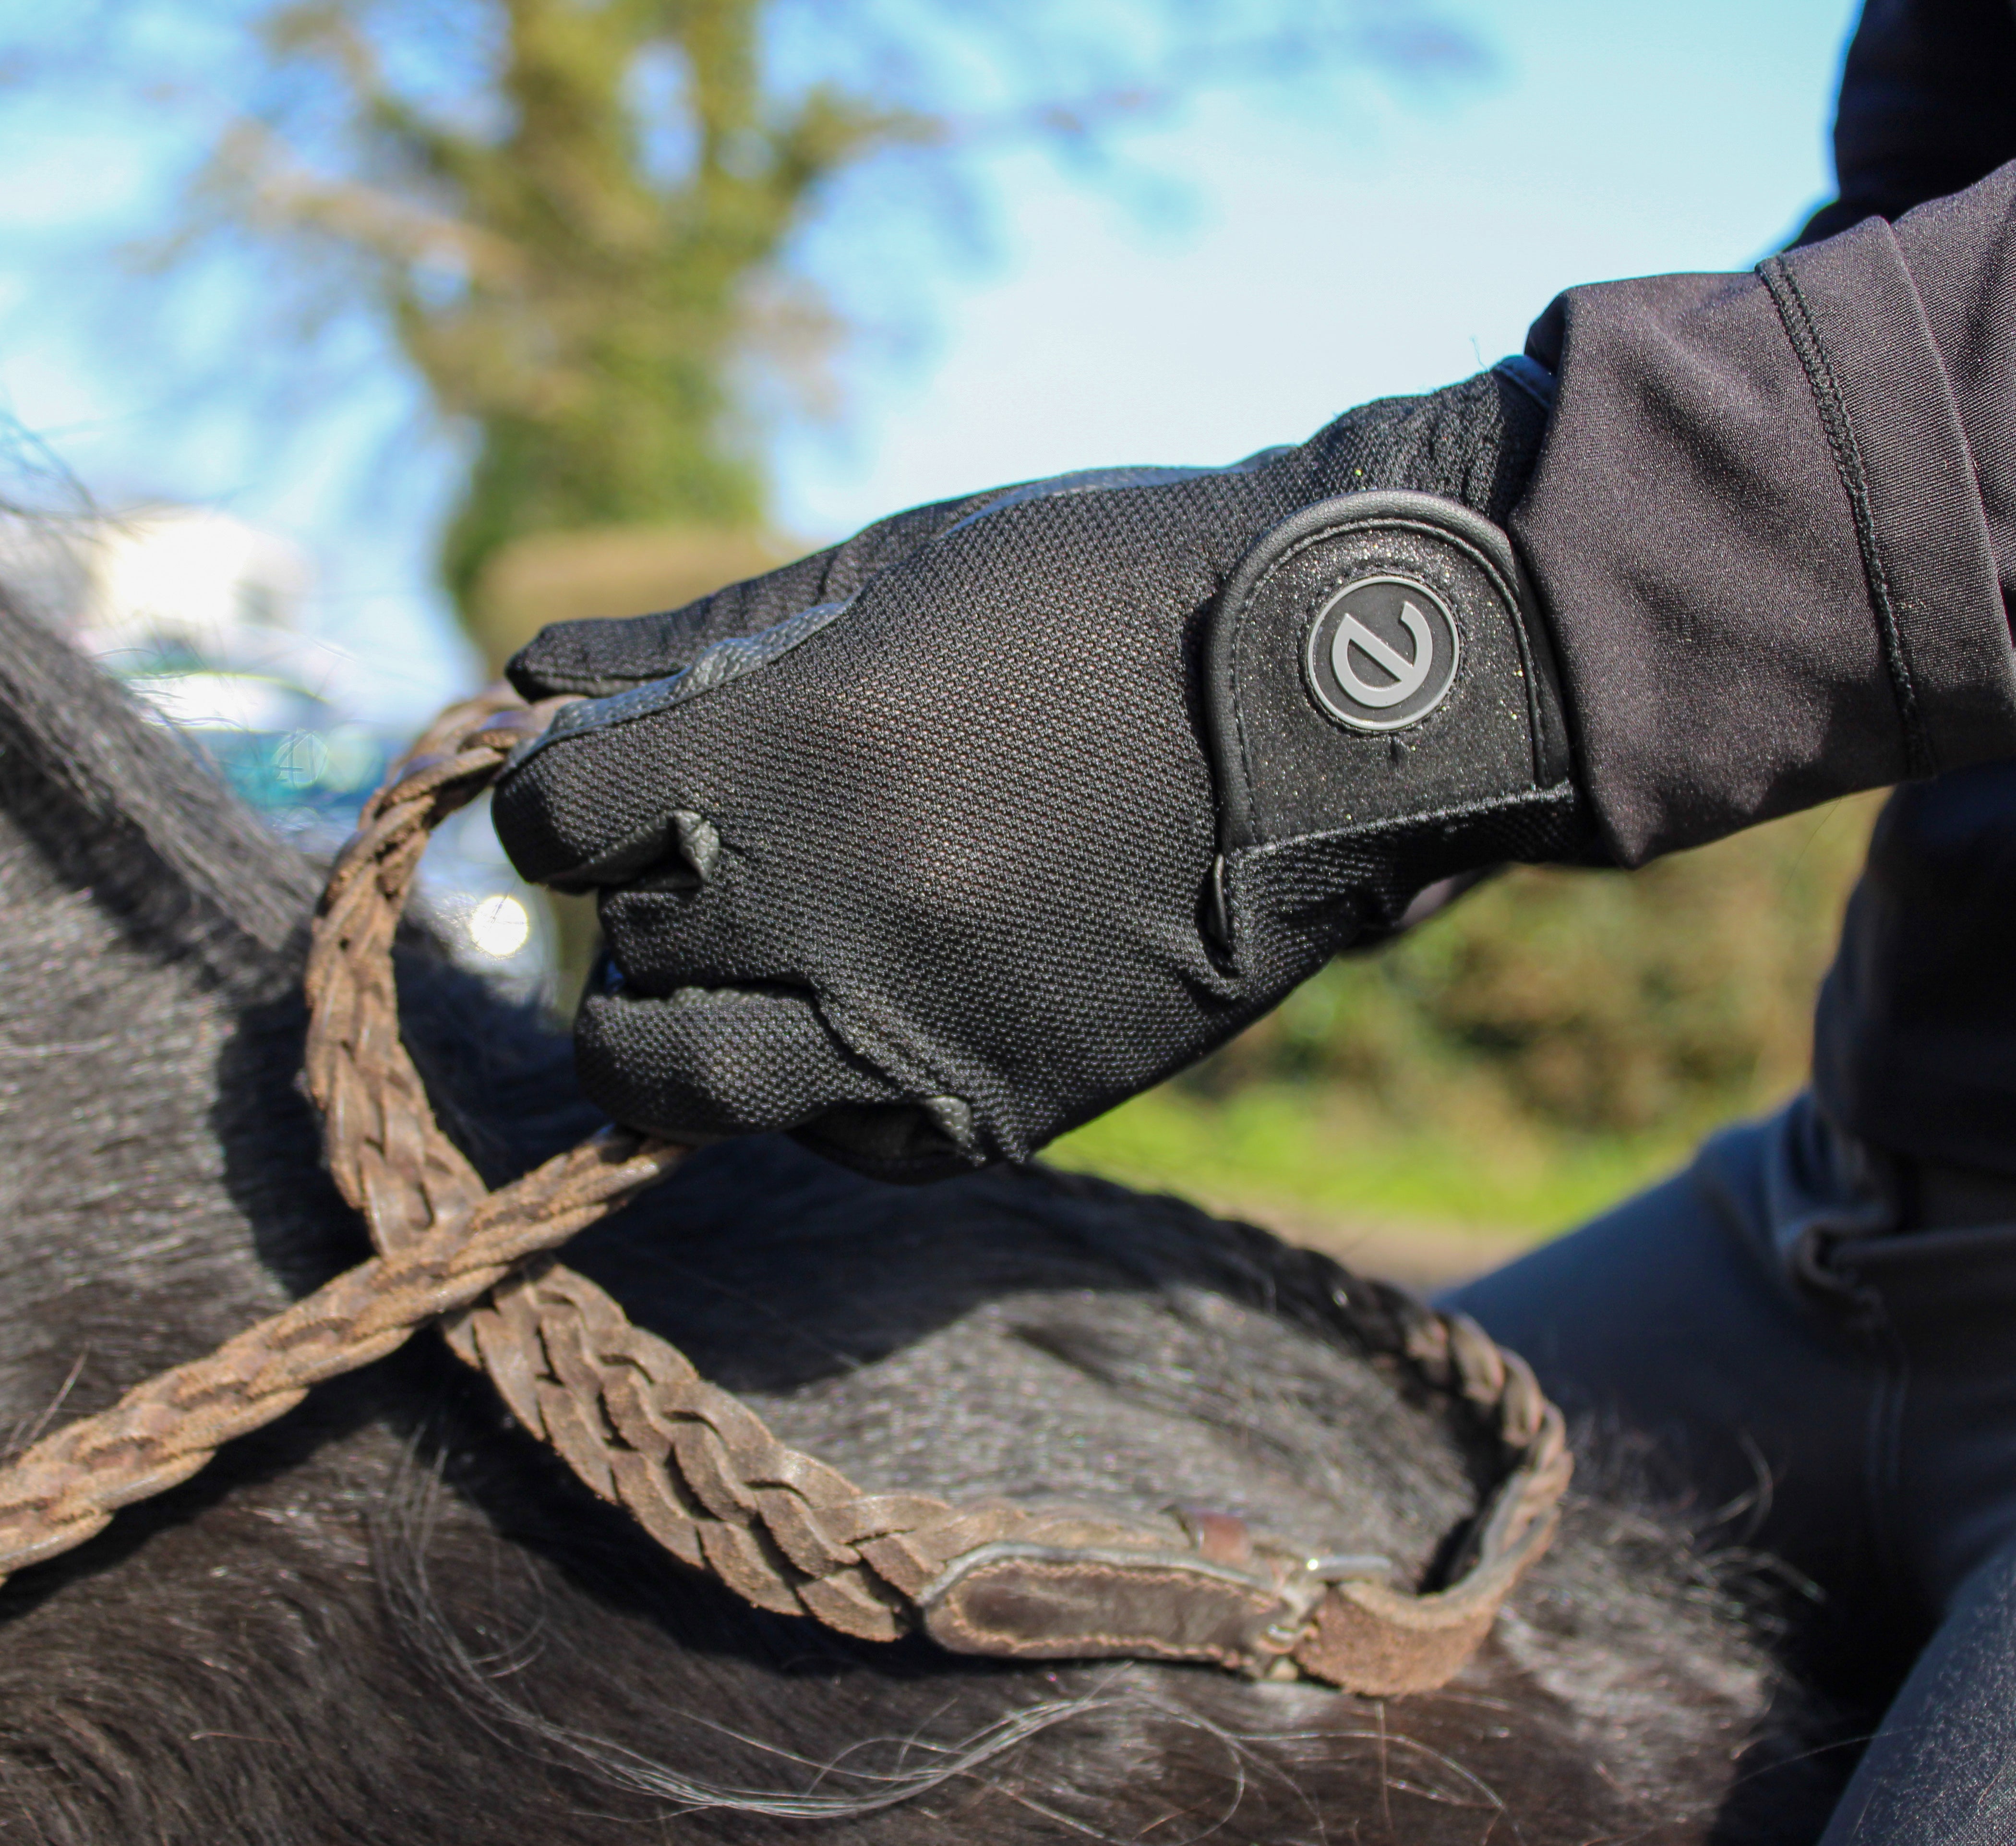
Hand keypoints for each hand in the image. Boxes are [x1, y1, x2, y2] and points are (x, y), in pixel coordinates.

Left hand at [493, 361, 1589, 1178]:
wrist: (1328, 705)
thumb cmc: (1108, 593)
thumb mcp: (903, 566)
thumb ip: (700, 633)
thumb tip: (523, 676)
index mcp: (799, 752)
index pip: (551, 820)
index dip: (562, 795)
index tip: (616, 778)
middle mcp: (837, 909)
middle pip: (617, 955)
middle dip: (641, 903)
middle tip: (710, 859)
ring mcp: (921, 1026)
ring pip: (684, 1087)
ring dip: (680, 1027)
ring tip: (751, 963)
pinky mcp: (1006, 1105)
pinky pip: (838, 1141)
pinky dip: (820, 1088)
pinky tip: (871, 1011)